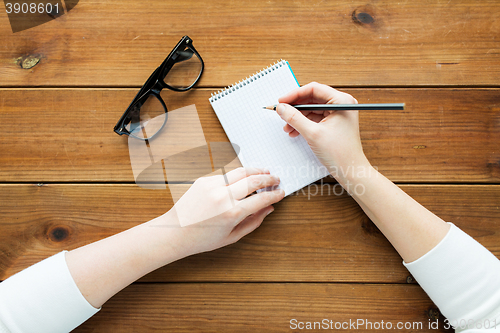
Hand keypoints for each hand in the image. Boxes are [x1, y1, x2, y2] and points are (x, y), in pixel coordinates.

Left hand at [161, 167, 284, 255]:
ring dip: (255, 170)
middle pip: (254, 179)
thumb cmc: (202, 239)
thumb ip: (254, 222)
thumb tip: (269, 208)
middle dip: (269, 178)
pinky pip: (226, 175)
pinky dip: (238, 175)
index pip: (261, 198)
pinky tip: (244, 177)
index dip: (275, 194)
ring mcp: (213, 186)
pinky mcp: (204, 180)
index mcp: (232, 213)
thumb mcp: (232, 236)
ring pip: (241, 171)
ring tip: (264, 171)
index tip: (280, 192)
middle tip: (276, 179)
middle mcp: (223, 196)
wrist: (175, 232)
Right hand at [277, 82, 369, 178]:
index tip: (281, 101)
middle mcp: (341, 104)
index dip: (295, 94)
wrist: (350, 171)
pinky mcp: (333, 123)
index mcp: (342, 101)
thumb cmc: (340, 153)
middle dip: (295, 107)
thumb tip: (281, 108)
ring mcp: (338, 114)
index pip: (314, 89)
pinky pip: (315, 118)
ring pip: (311, 109)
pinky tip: (294, 131)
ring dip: (297, 117)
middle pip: (312, 98)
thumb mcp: (313, 133)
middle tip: (281, 113)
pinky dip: (303, 124)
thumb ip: (294, 118)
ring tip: (287, 127)